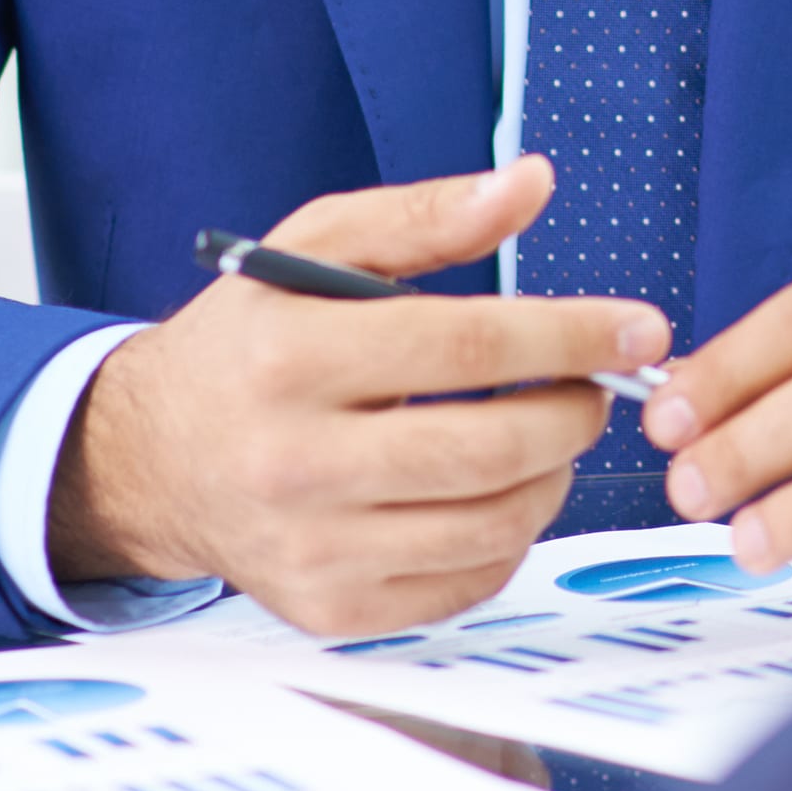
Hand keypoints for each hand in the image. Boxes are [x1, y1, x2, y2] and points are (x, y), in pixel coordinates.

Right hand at [52, 155, 666, 635]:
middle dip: (576, 413)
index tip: (642, 329)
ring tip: (552, 436)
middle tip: (597, 388)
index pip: (468, 347)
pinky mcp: (328, 608)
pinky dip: (509, 537)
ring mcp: (310, 547)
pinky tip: (501, 492)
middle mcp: (293, 460)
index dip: (573, 336)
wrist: (149, 459)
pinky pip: (463, 584)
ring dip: (554, 478)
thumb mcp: (316, 248)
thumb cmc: (251, 341)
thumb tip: (533, 182)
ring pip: (489, 527)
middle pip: (489, 449)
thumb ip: (427, 214)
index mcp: (293, 356)